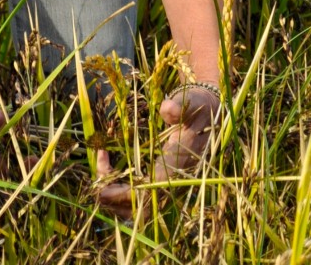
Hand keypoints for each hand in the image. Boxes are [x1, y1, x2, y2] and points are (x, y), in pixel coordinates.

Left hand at [96, 84, 221, 216]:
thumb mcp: (193, 101)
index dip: (124, 190)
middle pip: (141, 209)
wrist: (212, 113)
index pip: (151, 191)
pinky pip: (140, 200)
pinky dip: (120, 191)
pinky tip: (109, 168)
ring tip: (101, 164)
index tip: (104, 170)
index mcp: (181, 165)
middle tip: (98, 166)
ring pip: (138, 209)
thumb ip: (181, 105)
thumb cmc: (199, 106)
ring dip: (114, 195)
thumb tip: (167, 109)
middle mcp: (175, 182)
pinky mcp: (164, 184)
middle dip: (113, 196)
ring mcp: (170, 186)